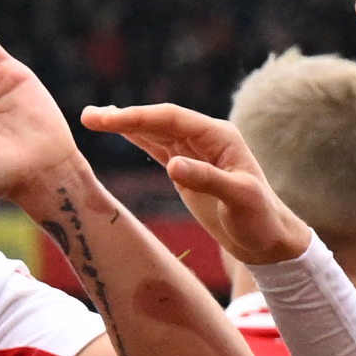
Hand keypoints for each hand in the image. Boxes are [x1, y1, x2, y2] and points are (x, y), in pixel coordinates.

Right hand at [80, 103, 314, 265]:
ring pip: (154, 131)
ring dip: (124, 125)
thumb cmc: (259, 219)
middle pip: (158, 121)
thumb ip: (208, 179)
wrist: (267, 239)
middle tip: (88, 117)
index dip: (139, 118)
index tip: (109, 120)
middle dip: (123, 118)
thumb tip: (173, 165)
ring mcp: (194, 152)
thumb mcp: (239, 199)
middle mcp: (206, 138)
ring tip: (91, 119)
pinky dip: (135, 138)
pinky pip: (156, 147)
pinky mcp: (186, 168)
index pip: (172, 119)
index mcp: (219, 137)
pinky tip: (116, 131)